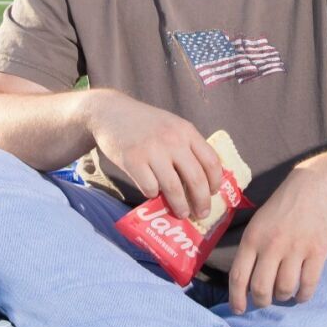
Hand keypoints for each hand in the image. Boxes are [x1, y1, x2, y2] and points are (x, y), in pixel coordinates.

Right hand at [84, 90, 225, 221]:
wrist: (110, 112)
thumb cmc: (144, 123)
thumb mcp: (171, 125)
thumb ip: (186, 145)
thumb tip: (202, 179)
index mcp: (186, 131)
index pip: (211, 161)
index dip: (215, 181)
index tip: (214, 193)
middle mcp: (172, 140)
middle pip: (196, 179)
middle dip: (202, 201)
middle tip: (203, 214)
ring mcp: (152, 151)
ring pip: (174, 188)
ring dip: (180, 206)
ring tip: (182, 213)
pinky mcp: (133, 161)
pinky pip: (150, 188)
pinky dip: (153, 195)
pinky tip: (152, 192)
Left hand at [229, 167, 326, 313]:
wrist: (314, 187)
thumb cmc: (281, 208)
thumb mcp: (257, 223)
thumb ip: (250, 250)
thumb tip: (243, 284)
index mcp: (252, 238)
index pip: (238, 276)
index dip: (236, 298)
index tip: (238, 309)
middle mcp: (272, 245)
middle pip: (261, 288)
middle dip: (261, 302)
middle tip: (265, 301)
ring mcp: (296, 248)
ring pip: (284, 289)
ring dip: (283, 298)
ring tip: (284, 294)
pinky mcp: (318, 251)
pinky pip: (308, 285)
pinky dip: (303, 296)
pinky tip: (301, 294)